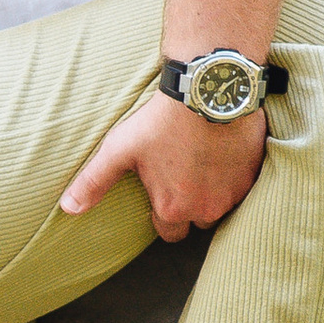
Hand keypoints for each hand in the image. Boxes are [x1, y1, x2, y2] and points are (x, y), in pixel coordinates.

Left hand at [61, 89, 265, 240]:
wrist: (209, 89)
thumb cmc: (161, 119)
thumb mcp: (119, 149)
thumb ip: (93, 182)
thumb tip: (68, 209)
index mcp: (172, 208)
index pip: (168, 233)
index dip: (164, 213)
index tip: (164, 191)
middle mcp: (206, 208)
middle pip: (198, 221)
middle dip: (192, 206)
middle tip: (185, 176)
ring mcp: (234, 193)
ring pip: (224, 206)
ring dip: (216, 192)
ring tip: (205, 164)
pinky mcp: (254, 174)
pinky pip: (246, 187)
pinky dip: (236, 176)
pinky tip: (225, 155)